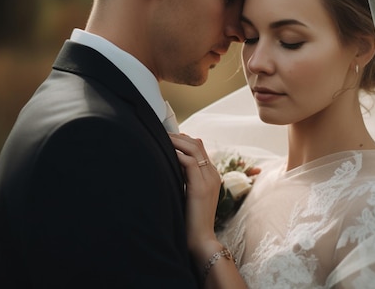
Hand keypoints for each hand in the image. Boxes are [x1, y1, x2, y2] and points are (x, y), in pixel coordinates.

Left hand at [168, 133, 221, 262]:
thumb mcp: (189, 194)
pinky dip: (176, 154)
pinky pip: (190, 162)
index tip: (166, 137)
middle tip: (161, 134)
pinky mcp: (200, 187)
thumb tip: (170, 166)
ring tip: (161, 138)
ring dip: (176, 141)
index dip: (183, 139)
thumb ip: (184, 180)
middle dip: (178, 136)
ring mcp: (208, 180)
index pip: (199, 148)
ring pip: (194, 149)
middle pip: (197, 144)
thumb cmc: (191, 220)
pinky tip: (165, 153)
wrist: (201, 240)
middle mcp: (213, 174)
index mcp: (211, 175)